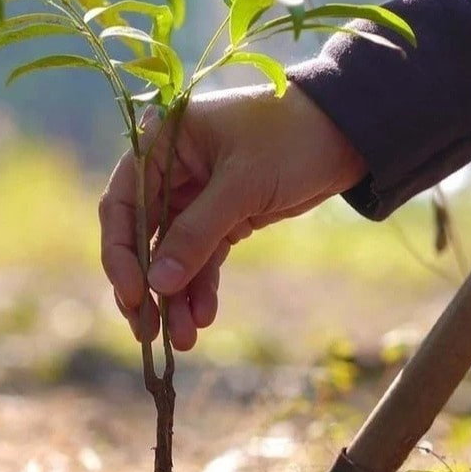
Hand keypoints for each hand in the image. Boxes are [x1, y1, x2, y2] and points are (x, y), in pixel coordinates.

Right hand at [99, 82, 366, 349]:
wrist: (349, 133)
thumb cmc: (291, 138)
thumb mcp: (242, 185)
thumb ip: (197, 234)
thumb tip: (157, 285)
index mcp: (163, 143)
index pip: (123, 203)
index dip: (121, 253)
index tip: (134, 294)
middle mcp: (172, 170)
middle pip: (143, 236)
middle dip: (147, 285)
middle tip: (147, 331)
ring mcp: (197, 197)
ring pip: (174, 255)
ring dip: (176, 297)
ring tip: (184, 338)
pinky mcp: (225, 217)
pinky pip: (203, 258)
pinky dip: (202, 288)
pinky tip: (204, 317)